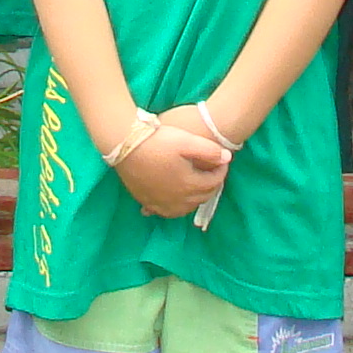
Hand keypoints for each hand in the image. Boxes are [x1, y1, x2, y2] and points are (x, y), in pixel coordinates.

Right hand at [111, 116, 231, 218]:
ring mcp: (160, 204)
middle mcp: (177, 200)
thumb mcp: (186, 140)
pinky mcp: (146, 202)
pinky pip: (165, 212)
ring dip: (195, 198)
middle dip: (211, 184)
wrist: (124, 146)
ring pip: (185, 208)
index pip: (214, 183)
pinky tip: (174, 200)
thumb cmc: (157, 141)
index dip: (221, 171)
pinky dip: (175, 207)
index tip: (223, 160)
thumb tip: (228, 158)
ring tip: (196, 184)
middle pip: (202, 197)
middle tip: (212, 171)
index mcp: (189, 185)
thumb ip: (210, 150)